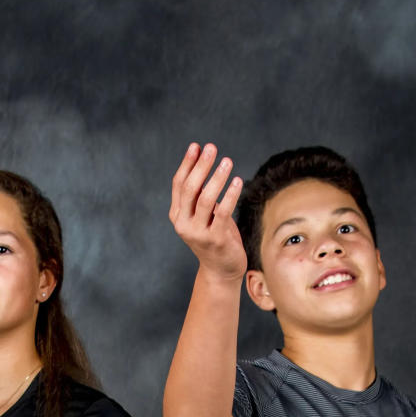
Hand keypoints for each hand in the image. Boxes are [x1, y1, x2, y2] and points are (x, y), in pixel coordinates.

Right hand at [169, 142, 246, 280]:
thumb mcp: (203, 214)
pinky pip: (223, 212)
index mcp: (177, 215)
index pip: (179, 184)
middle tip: (211, 148)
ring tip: (227, 161)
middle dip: (200, 166)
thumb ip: (200, 195)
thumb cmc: (215, 237)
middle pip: (190, 189)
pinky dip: (230, 195)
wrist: (221, 270)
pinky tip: (238, 181)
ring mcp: (198, 233)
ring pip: (205, 199)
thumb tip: (204, 162)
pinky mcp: (215, 239)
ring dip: (217, 177)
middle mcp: (183, 224)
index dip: (187, 163)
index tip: (197, 146)